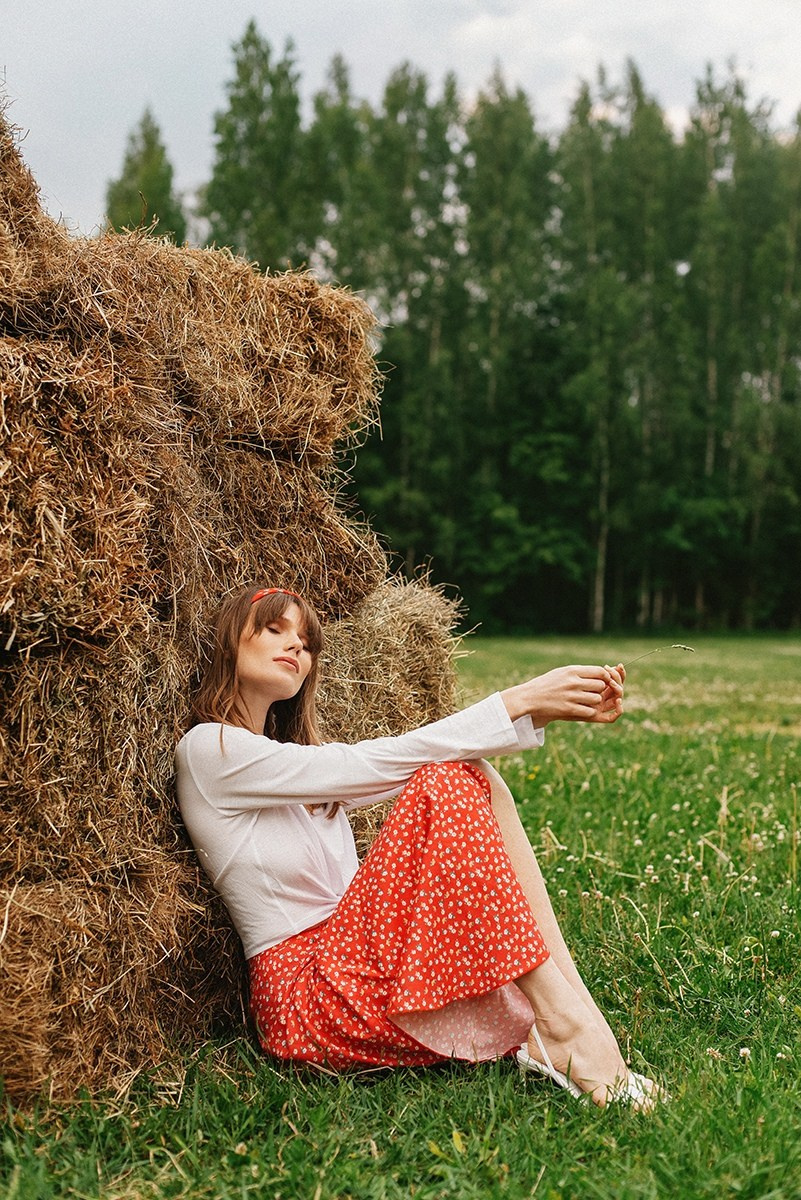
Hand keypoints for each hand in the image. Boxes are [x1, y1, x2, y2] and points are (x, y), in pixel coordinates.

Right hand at [501, 663, 624, 726]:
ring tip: (585, 701)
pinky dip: (589, 711)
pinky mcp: (568, 709)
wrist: (529, 697)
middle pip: (600, 686)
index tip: (602, 681)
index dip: (605, 677)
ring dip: (594, 701)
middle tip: (592, 692)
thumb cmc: (547, 684)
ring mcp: (571, 696)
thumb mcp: (562, 672)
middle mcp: (573, 682)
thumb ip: (579, 672)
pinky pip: (589, 711)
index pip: (600, 671)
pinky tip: (582, 709)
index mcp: (572, 671)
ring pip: (596, 699)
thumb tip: (601, 673)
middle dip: (599, 690)